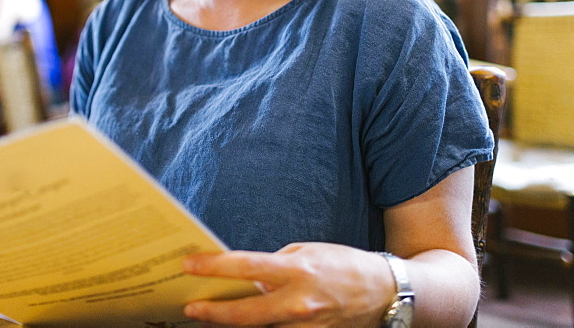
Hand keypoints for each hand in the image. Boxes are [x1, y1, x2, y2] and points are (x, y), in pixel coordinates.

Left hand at [182, 242, 394, 326]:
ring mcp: (306, 327)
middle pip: (245, 314)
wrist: (384, 292)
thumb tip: (251, 280)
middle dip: (213, 312)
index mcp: (297, 270)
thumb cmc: (343, 265)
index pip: (246, 266)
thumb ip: (277, 266)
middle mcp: (299, 302)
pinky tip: (245, 324)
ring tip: (213, 318)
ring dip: (234, 325)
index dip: (214, 266)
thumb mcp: (307, 252)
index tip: (189, 264)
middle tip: (191, 308)